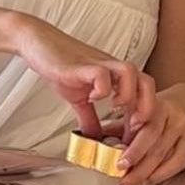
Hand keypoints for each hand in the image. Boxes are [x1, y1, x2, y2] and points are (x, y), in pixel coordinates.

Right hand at [12, 16, 155, 136]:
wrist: (37, 43)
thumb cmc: (61, 67)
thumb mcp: (79, 98)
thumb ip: (89, 118)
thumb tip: (93, 140)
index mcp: (116, 77)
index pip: (145, 93)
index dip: (145, 115)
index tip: (134, 135)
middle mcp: (112, 68)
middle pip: (147, 81)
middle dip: (146, 106)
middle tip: (133, 125)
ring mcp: (98, 64)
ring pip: (130, 72)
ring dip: (127, 94)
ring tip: (114, 107)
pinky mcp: (81, 64)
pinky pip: (101, 73)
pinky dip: (101, 89)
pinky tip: (91, 97)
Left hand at [111, 82, 184, 184]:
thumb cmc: (164, 107)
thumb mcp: (144, 109)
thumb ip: (123, 124)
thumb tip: (97, 139)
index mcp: (160, 107)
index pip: (148, 131)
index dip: (135, 150)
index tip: (120, 166)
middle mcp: (178, 119)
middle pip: (159, 149)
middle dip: (140, 170)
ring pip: (176, 159)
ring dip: (156, 175)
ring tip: (139, 184)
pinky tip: (163, 178)